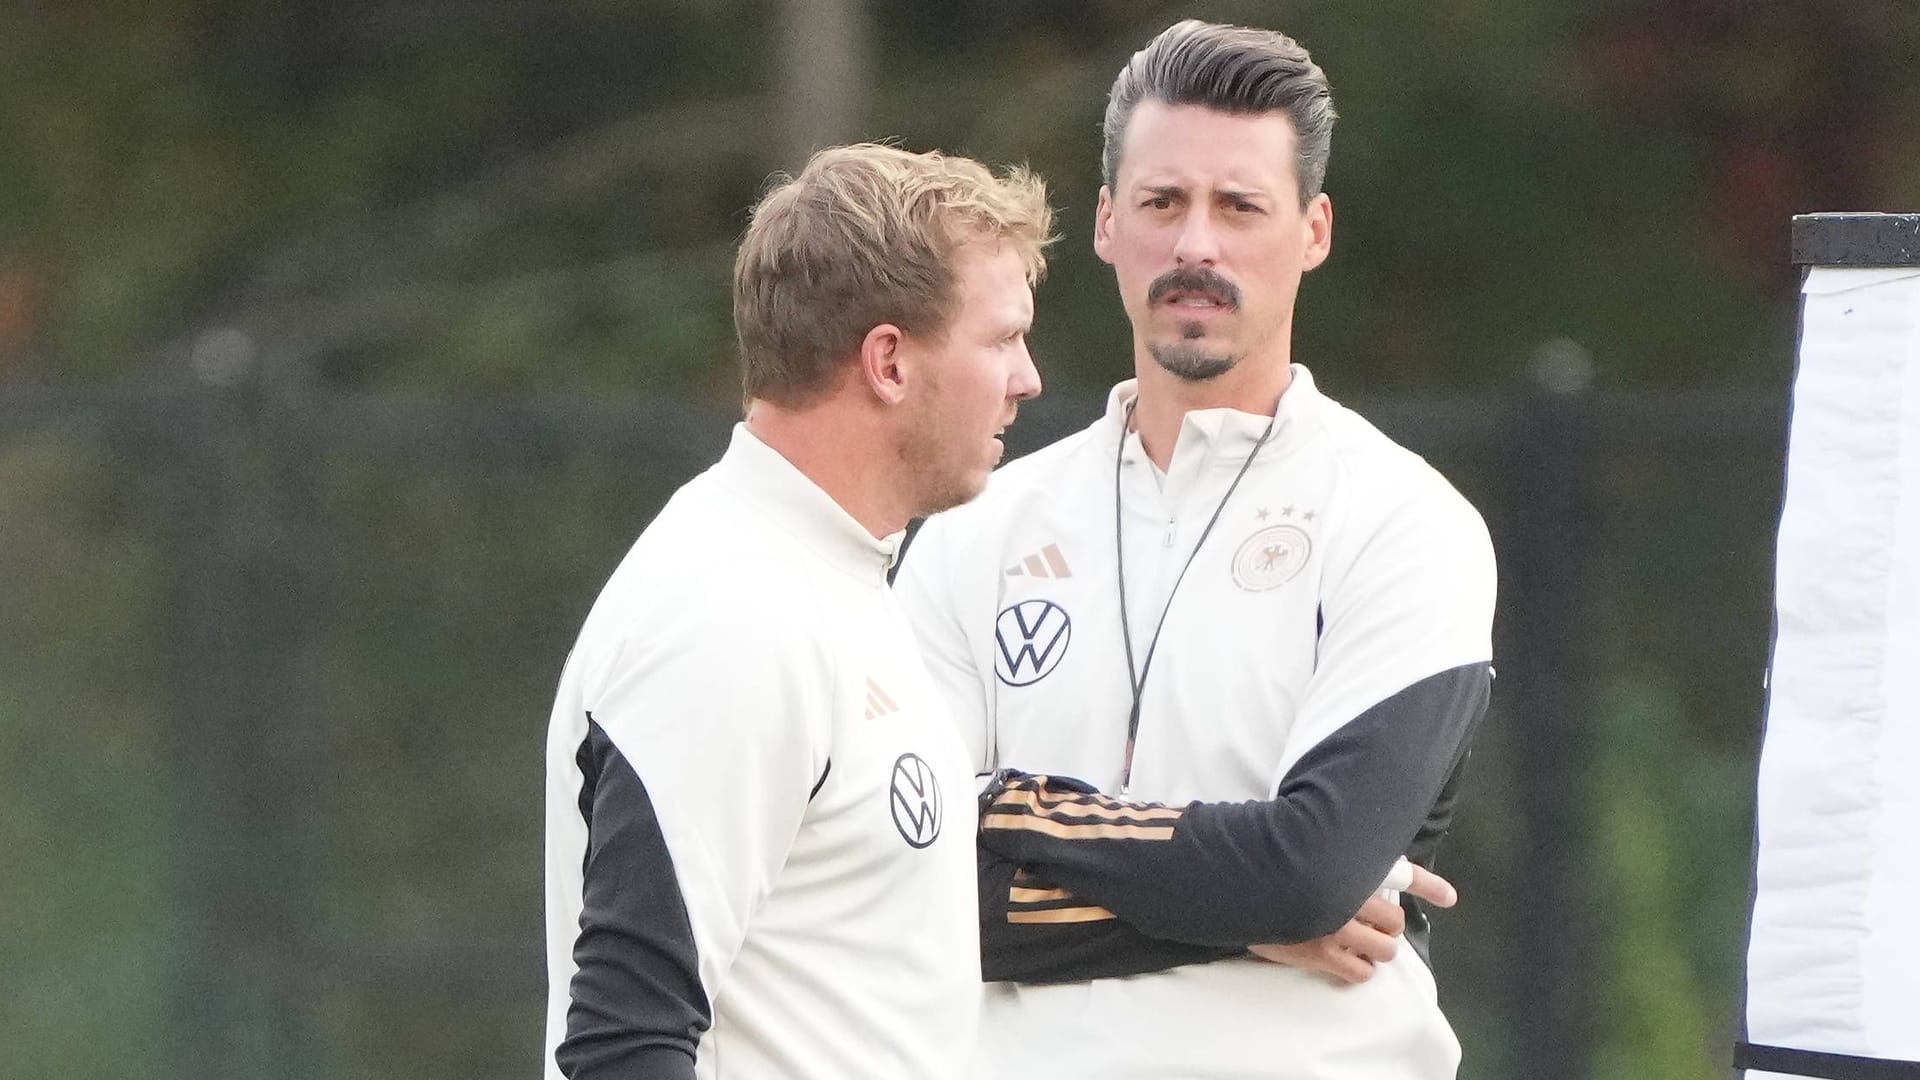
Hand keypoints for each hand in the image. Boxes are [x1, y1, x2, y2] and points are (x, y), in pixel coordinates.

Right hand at [1247, 864, 1458, 984]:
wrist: (1235, 890)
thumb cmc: (1272, 866)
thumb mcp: (1303, 848)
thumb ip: (1335, 853)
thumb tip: (1360, 860)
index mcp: (1347, 869)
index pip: (1400, 873)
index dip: (1429, 885)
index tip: (1449, 896)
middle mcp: (1347, 897)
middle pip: (1394, 921)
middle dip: (1385, 924)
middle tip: (1367, 922)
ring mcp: (1336, 927)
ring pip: (1385, 950)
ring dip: (1375, 948)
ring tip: (1357, 942)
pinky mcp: (1321, 953)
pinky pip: (1360, 972)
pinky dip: (1359, 968)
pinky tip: (1346, 960)